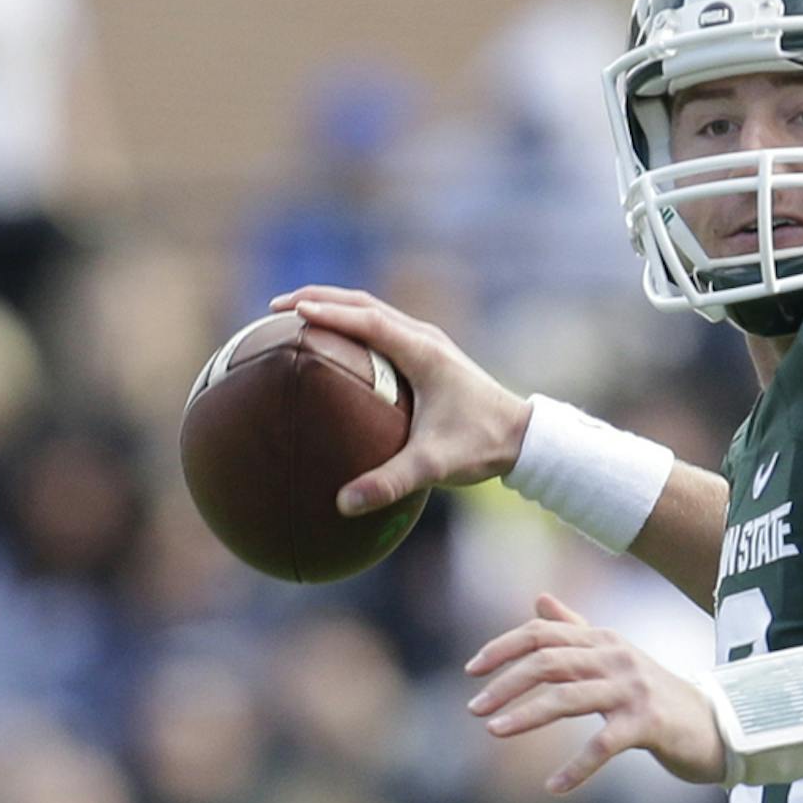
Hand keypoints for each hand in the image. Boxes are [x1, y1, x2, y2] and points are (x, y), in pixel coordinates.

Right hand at [270, 285, 531, 515]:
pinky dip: (352, 326)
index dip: (329, 312)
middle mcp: (424, 338)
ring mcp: (427, 343)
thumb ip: (390, 482)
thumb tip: (343, 504)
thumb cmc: (481, 447)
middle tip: (277, 307)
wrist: (524, 438)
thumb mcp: (434, 466)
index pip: (368, 319)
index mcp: (423, 352)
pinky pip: (382, 330)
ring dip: (335, 307)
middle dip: (319, 299)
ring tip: (296, 316)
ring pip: (373, 311)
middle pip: (363, 303)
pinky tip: (334, 347)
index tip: (292, 312)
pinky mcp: (429, 355)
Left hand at [468, 595, 726, 794]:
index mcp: (604, 640)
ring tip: (494, 731)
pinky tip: (554, 787)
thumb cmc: (659, 697)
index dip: (503, 648)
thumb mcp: (616, 658)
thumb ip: (577, 630)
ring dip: (526, 716)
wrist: (717, 727)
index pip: (542, 634)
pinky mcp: (648, 724)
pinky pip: (602, 746)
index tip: (472, 670)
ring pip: (567, 698)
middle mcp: (616, 657)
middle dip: (506, 684)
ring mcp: (633, 690)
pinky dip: (576, 769)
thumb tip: (538, 598)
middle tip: (474, 708)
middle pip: (548, 662)